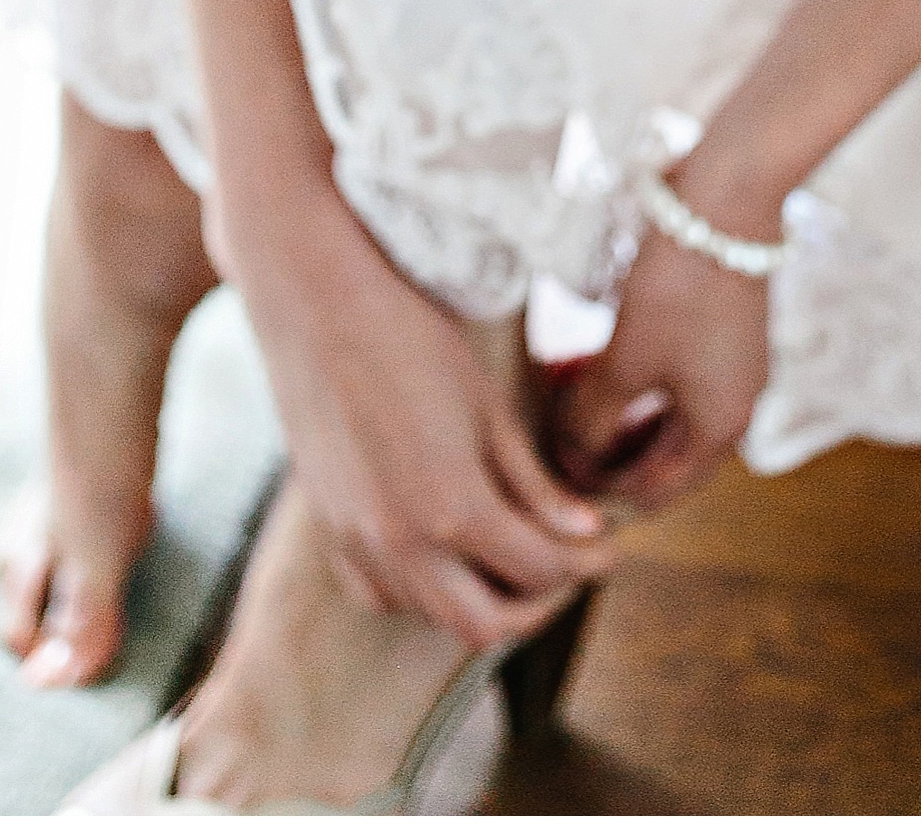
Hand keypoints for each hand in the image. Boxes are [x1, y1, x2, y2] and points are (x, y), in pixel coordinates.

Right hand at [218, 183, 617, 651]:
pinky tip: (440, 553)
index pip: (542, 570)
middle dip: (541, 600)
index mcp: (452, 508)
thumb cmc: (409, 334)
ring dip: (480, 598)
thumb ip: (535, 484)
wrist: (313, 296)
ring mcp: (354, 537)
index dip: (589, 561)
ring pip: (429, 613)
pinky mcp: (326, 522)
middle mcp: (398, 541)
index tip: (607, 542)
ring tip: (509, 553)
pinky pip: (378, 591)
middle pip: (487, 625)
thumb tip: (586, 533)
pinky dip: (417, 591)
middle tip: (565, 561)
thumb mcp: (488, 407)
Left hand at [545, 191, 776, 512]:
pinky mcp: (721, 334)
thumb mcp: (624, 359)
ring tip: (568, 414)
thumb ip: (594, 415)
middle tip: (559, 454)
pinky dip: (635, 387)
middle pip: (667, 456)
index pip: (662, 489)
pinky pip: (673, 381)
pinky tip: (595, 374)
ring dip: (620, 420)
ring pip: (668, 417)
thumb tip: (571, 452)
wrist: (725, 206)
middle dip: (611, 457)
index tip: (562, 491)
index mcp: (721, 429)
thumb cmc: (675, 288)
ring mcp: (732, 370)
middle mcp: (736, 407)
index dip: (609, 493)